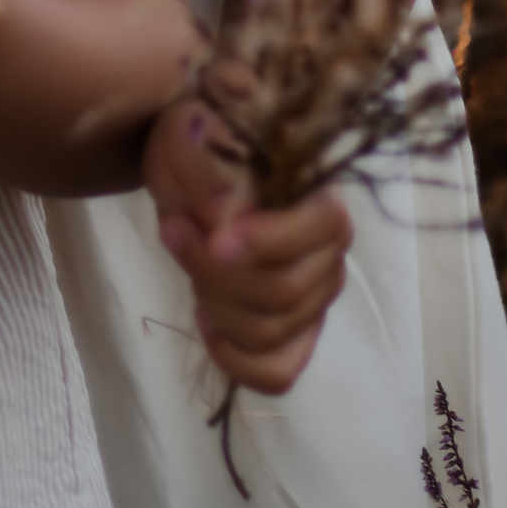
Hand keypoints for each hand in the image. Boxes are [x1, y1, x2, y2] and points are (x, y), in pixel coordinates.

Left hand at [140, 94, 352, 390]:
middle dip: (214, 273)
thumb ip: (211, 173)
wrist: (192, 163)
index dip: (267, 243)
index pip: (324, 230)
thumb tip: (225, 222)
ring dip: (214, 306)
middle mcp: (330, 251)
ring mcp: (314, 296)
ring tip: (189, 264)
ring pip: (272, 332)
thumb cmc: (200, 140)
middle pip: (286, 291)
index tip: (211, 239)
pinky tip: (207, 324)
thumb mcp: (191, 136)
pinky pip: (278, 371)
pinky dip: (237, 361)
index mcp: (321, 194)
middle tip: (175, 232)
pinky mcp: (292, 330)